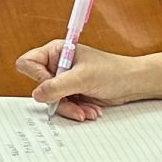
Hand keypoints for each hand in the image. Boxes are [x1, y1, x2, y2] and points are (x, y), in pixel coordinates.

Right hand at [16, 40, 145, 119]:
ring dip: (70, 108)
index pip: (29, 63)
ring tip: (87, 109)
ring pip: (52, 100)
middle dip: (59, 98)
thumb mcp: (83, 78)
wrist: (132, 84)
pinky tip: (90, 109)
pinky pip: (64, 106)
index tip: (55, 84)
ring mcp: (64, 80)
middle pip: (41, 86)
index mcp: (56, 51)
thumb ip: (57, 86)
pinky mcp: (72, 93)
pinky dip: (76, 110)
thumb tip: (37, 95)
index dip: (38, 77)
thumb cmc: (113, 71)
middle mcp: (58, 64)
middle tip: (74, 102)